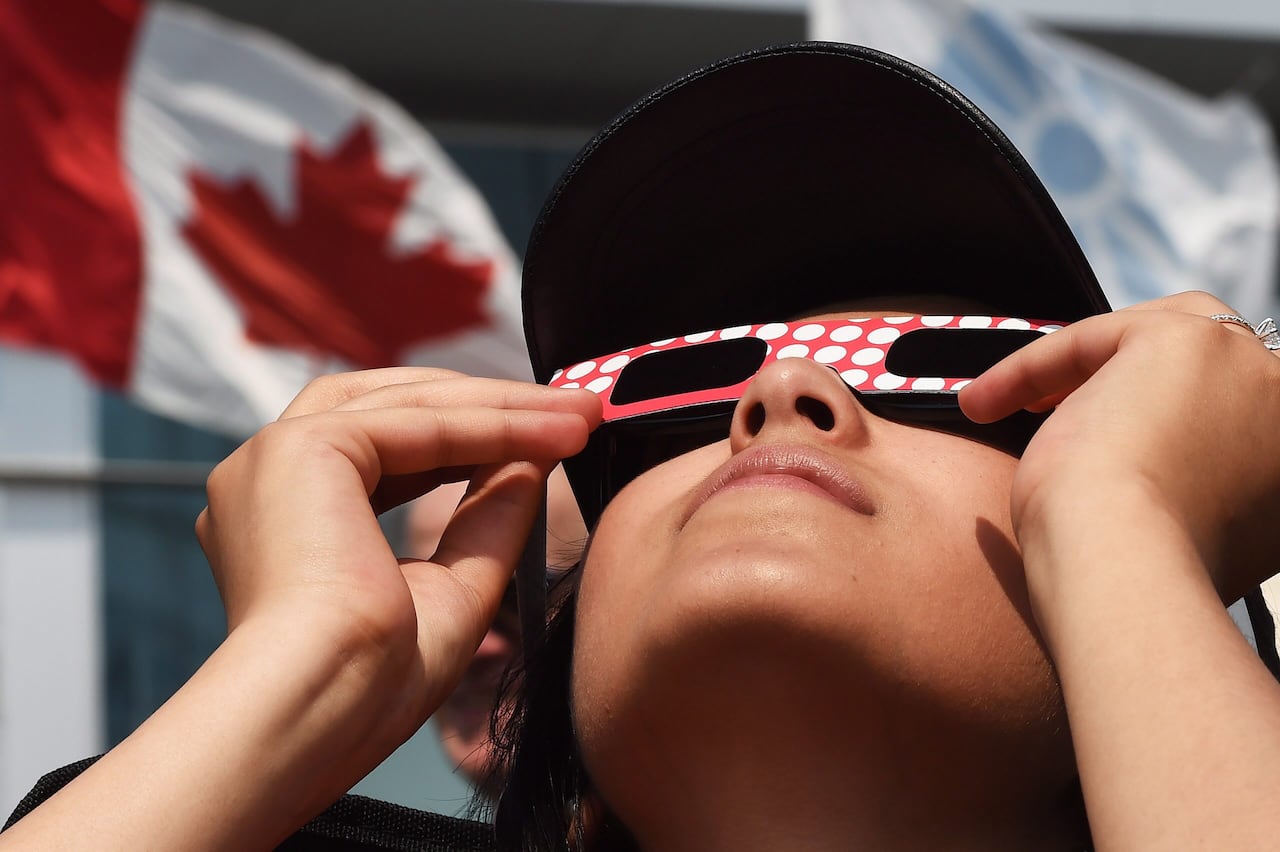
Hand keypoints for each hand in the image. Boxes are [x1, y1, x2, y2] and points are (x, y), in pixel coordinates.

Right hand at [196, 367, 599, 772]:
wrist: (320, 710)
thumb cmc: (368, 686)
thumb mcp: (452, 587)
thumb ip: (486, 520)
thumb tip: (532, 462)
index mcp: (284, 517)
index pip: (389, 447)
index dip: (473, 437)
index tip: (550, 439)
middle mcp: (268, 477)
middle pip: (397, 406)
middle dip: (493, 405)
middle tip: (577, 410)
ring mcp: (276, 456)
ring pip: (411, 403)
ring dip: (503, 406)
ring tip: (581, 414)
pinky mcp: (299, 447)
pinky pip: (417, 422)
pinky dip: (491, 426)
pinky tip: (552, 434)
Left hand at [960, 291, 1279, 601]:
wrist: (1128, 574)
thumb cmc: (1134, 579)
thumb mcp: (1184, 530)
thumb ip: (1190, 487)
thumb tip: (1138, 469)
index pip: (1229, 408)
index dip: (1160, 415)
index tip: (1099, 441)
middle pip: (1209, 356)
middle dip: (1133, 367)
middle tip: (1064, 402)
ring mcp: (1251, 370)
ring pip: (1151, 336)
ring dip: (1076, 367)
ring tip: (1010, 405)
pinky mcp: (1183, 342)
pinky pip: (1092, 337)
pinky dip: (1032, 366)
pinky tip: (984, 402)